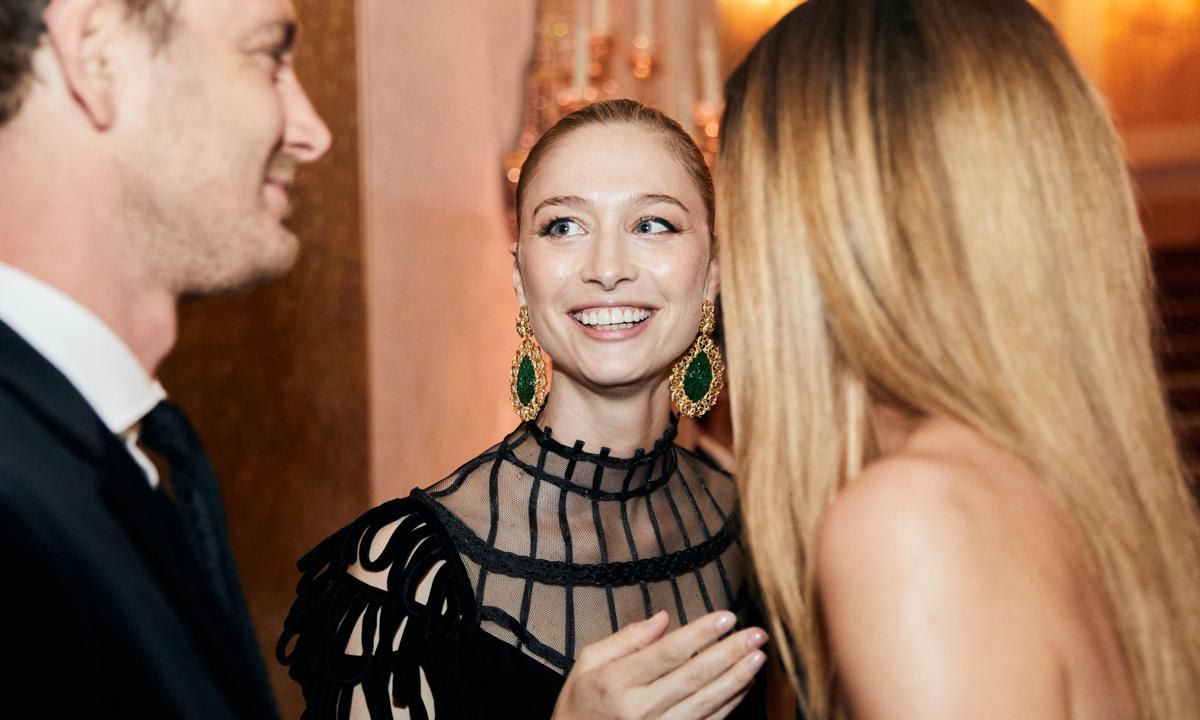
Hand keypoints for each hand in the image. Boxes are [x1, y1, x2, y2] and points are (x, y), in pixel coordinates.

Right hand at [551, 610, 767, 719]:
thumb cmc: (580, 704)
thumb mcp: (587, 663)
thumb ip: (625, 639)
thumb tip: (663, 619)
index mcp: (617, 681)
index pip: (669, 652)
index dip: (701, 634)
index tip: (727, 616)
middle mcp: (640, 709)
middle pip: (694, 676)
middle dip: (729, 653)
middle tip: (757, 634)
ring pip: (706, 702)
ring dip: (736, 679)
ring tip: (758, 657)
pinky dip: (729, 704)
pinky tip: (744, 685)